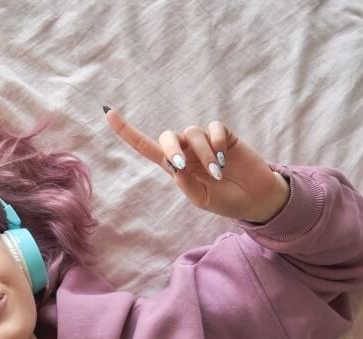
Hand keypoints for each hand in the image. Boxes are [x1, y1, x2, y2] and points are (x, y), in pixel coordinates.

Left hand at [105, 108, 288, 223]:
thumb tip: (175, 167)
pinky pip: (213, 128)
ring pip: (192, 134)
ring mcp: (204, 142)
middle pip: (167, 136)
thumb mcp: (201, 199)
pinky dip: (216, 143)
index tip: (108, 113)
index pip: (146, 147)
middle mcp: (186, 151)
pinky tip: (224, 157)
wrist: (254, 198)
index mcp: (174, 167)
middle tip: (182, 165)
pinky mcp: (223, 135)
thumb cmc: (224, 200)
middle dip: (171, 148)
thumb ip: (186, 185)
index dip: (127, 131)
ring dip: (203, 153)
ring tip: (217, 172)